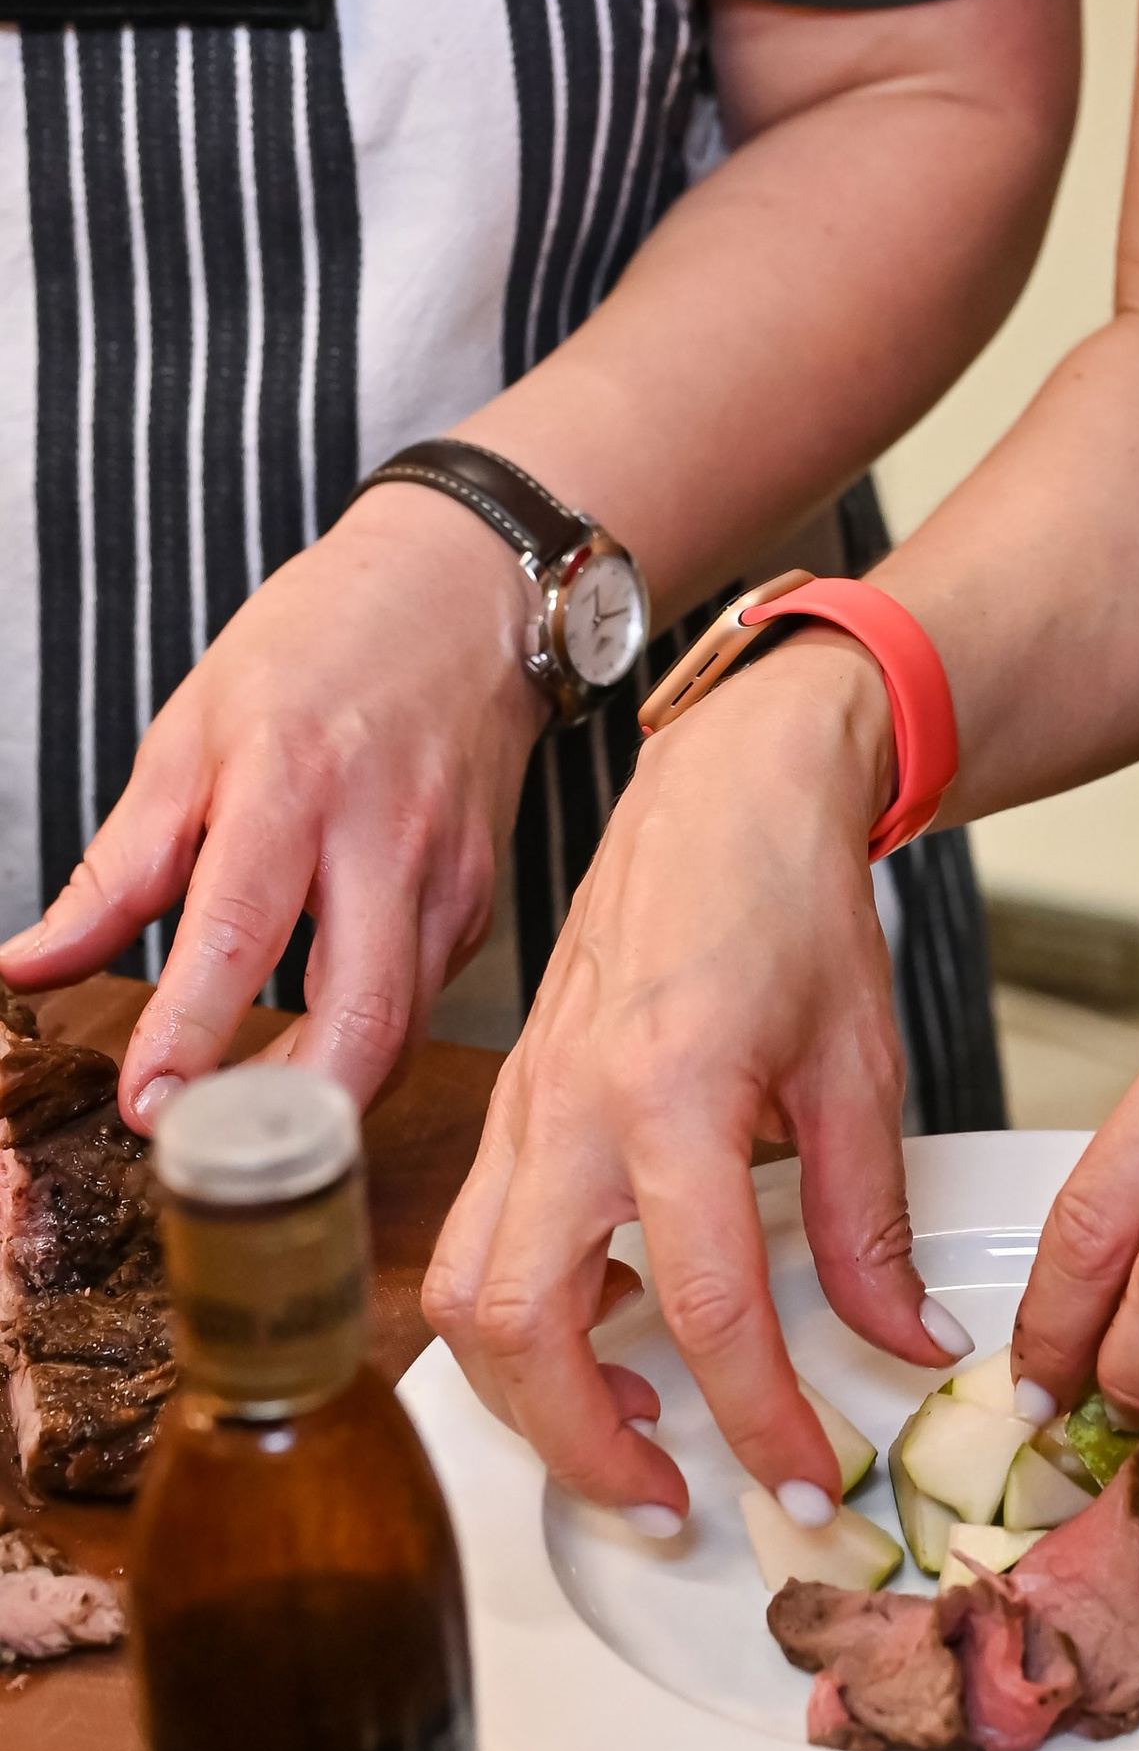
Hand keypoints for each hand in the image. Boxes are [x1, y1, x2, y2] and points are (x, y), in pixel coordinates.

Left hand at [0, 483, 548, 1125]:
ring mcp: (450, 873)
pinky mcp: (481, 898)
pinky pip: (424, 997)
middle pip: (365, 1016)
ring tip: (244, 1131)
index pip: (241, 928)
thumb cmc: (317, 646)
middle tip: (211, 1159)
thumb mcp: (192, 730)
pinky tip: (311, 1054)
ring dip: (324, 1098)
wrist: (461, 590)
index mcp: (294, 783)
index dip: (191, 1030)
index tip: (146, 1105)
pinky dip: (365, 1044)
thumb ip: (118, 863)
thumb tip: (28, 967)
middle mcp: (387, 837)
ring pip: (404, 1029)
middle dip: (291, 1116)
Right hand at [422, 632, 963, 1525]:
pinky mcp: (509, 1099)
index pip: (708, 1305)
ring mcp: (521, 1102)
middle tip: (680, 1500)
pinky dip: (516, 1316)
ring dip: (532, 1396)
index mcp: (672, 1090)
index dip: (762, 1421)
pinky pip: (473, 1237)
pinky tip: (604, 1322)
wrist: (725, 785)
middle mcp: (569, 1105)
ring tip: (635, 1428)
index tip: (810, 1483)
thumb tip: (904, 1348)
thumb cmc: (793, 898)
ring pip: (464, 1297)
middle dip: (588, 1447)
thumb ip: (870, 1223)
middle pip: (523, 1330)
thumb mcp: (858, 1063)